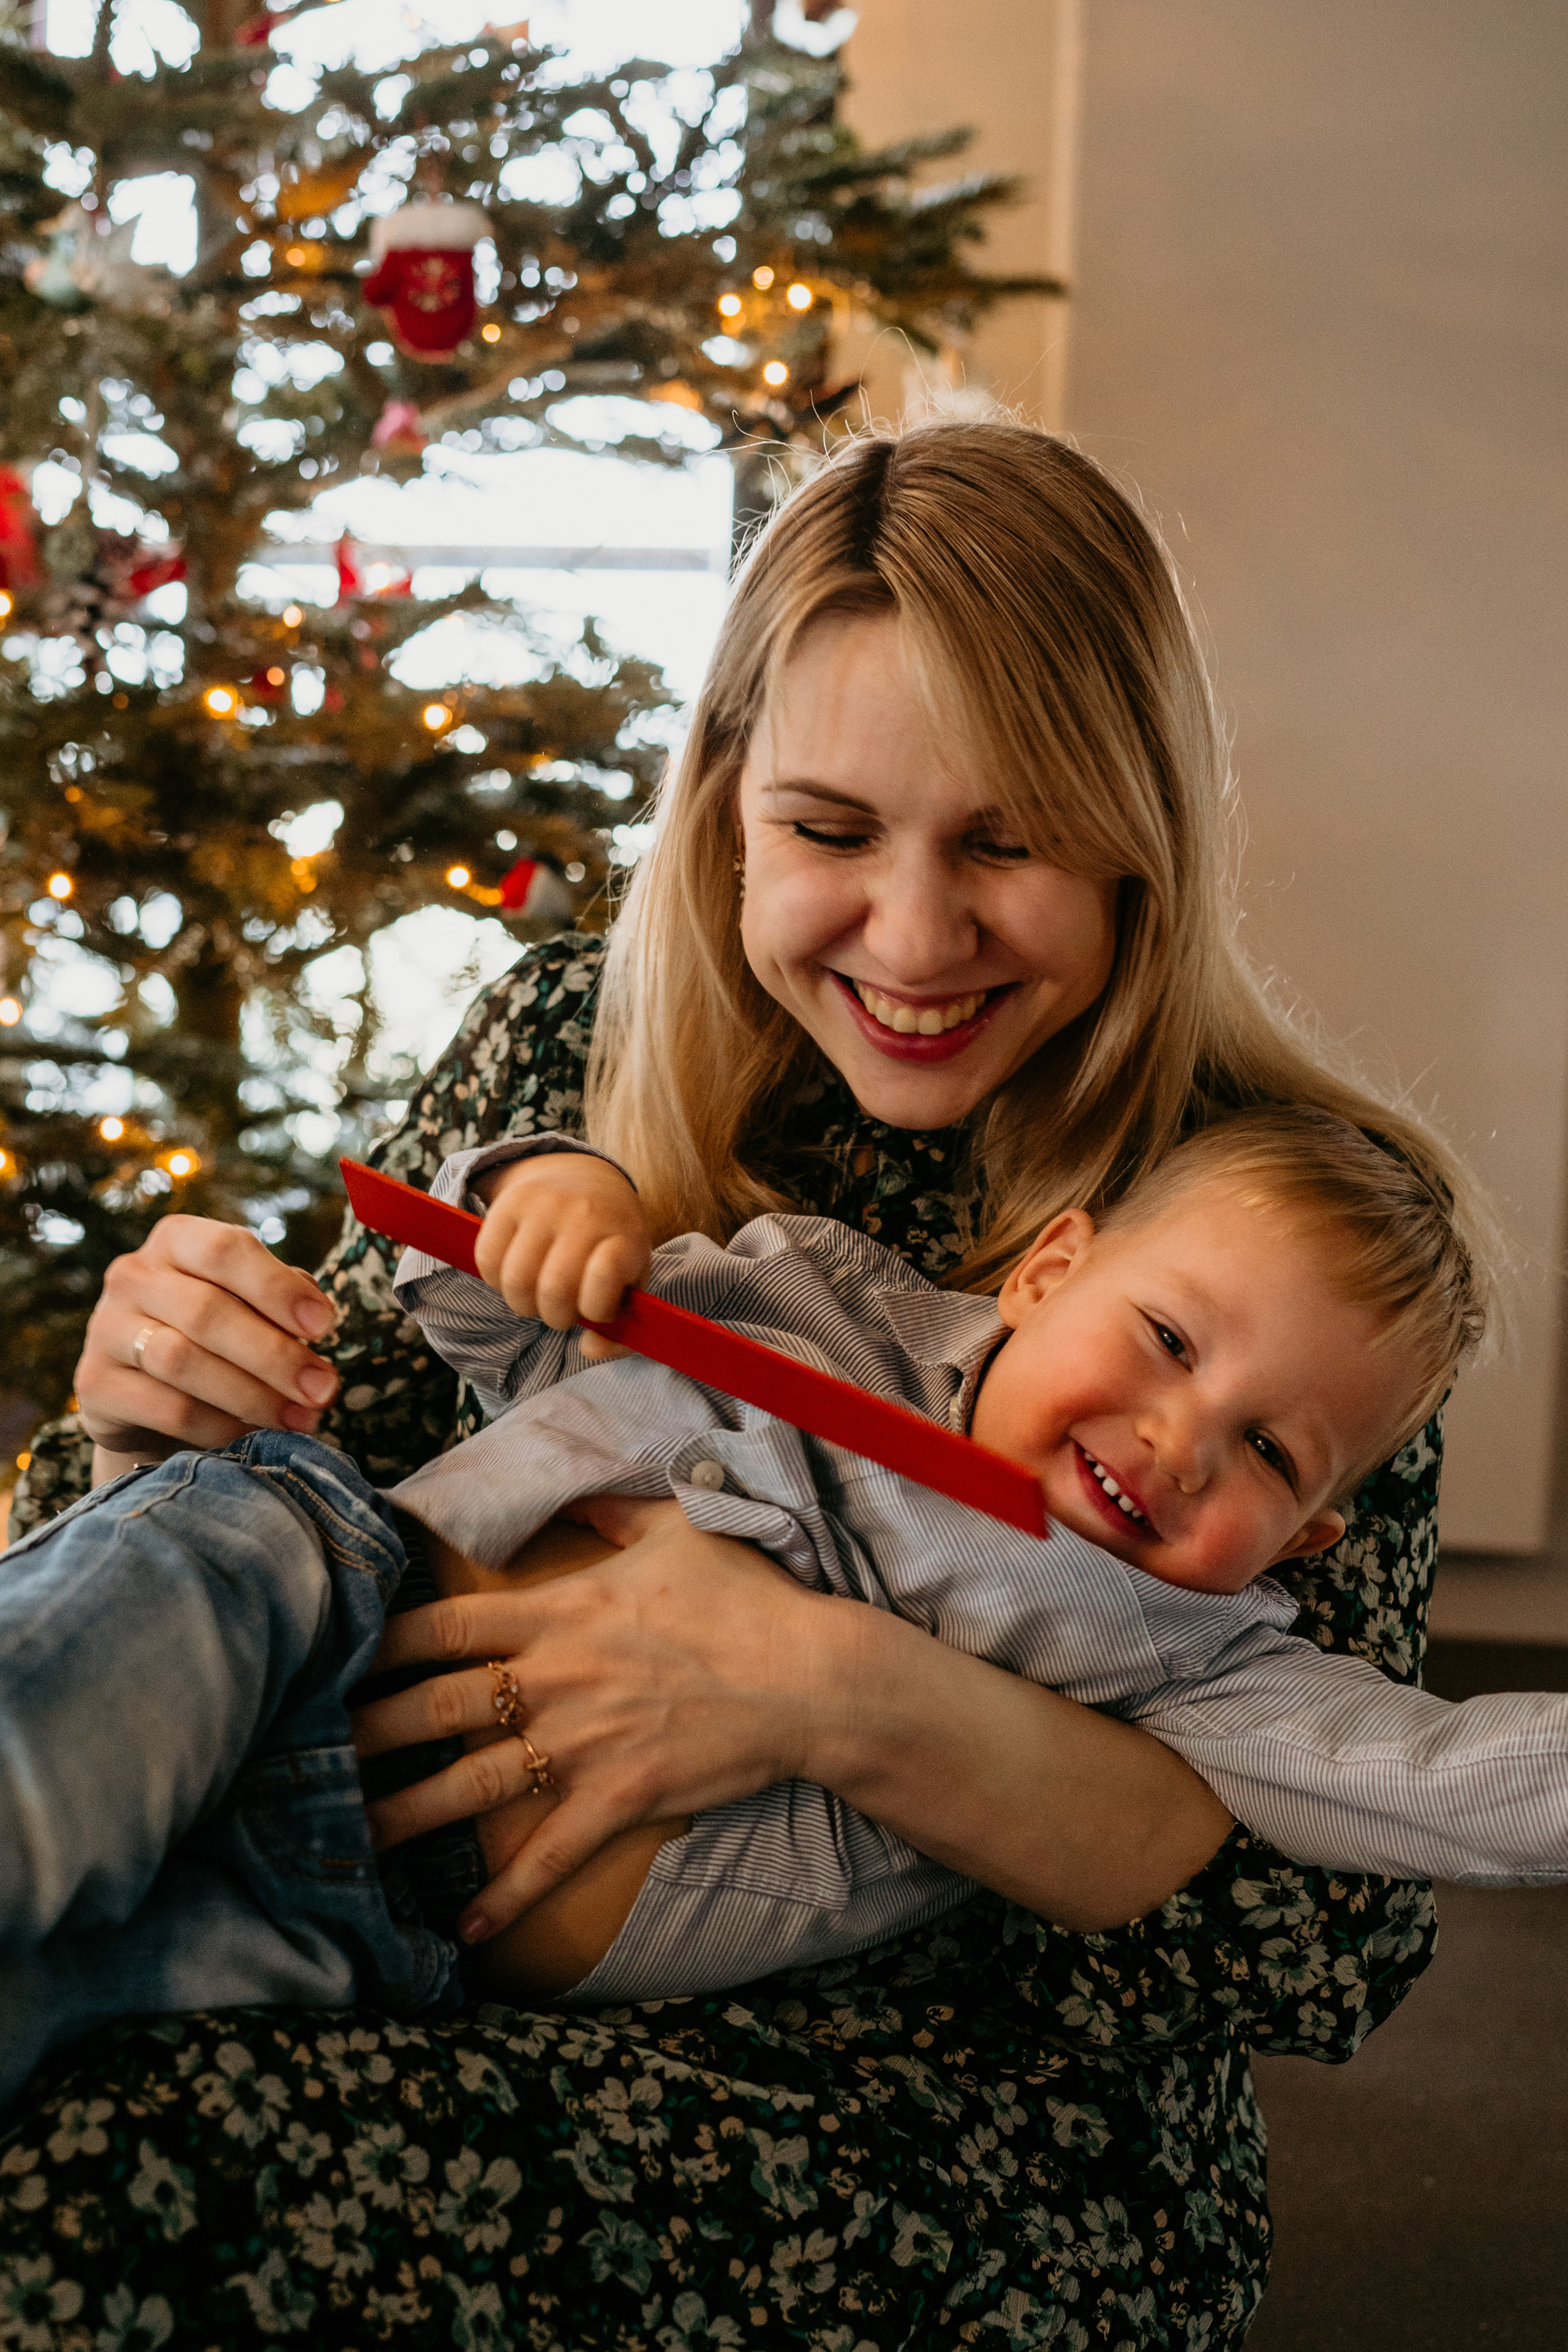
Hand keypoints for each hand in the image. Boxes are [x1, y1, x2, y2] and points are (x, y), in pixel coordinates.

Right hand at [74, 1215, 340, 1455]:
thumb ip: (282, 1299)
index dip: (278, 1288)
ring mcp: (106, 1329)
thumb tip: (318, 1318)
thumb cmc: (216, 1337)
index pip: (227, 1249)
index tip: (325, 1326)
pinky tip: (251, 1435)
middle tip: (323, 1389)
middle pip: (207, 1311)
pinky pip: (167, 1409)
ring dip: (253, 1395)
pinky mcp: (94, 1385)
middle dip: (276, 1355)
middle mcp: (133, 1275)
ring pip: (183, 1362)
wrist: (147, 1397)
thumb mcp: (248, 1302)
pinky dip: (218, 1426)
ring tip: (301, 1419)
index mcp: (177, 1240)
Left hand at [353, 1498, 830, 1942]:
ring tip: (350, 1844)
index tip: (336, 1659)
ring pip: (473, 1784)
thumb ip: (613, 1510)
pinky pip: (550, 1854)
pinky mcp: (621, 1798)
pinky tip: (464, 1929)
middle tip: (311, 1757)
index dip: (382, 1643)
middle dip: (367, 1733)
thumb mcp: (676, 1529)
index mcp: (560, 1611)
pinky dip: (506, 1895)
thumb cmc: (745, 1598)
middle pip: (437, 1706)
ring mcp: (585, 1743)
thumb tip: (578, 1486)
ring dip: (407, 1817)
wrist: (809, 1675)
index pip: (447, 1625)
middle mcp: (557, 1678)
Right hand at [473, 1152, 650, 1359]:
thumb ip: (621, 1332)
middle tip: (561, 1310)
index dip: (596, 1309)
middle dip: (555, 1317)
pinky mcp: (510, 1201)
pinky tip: (514, 1276)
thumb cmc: (610, 1248)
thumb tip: (589, 1349)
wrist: (589, 1180)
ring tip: (537, 1295)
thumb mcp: (631, 1284)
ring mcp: (545, 1204)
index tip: (598, 1308)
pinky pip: (487, 1259)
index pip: (604, 1276)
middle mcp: (585, 1214)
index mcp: (624, 1237)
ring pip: (515, 1280)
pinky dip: (495, 1281)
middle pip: (554, 1291)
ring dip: (523, 1304)